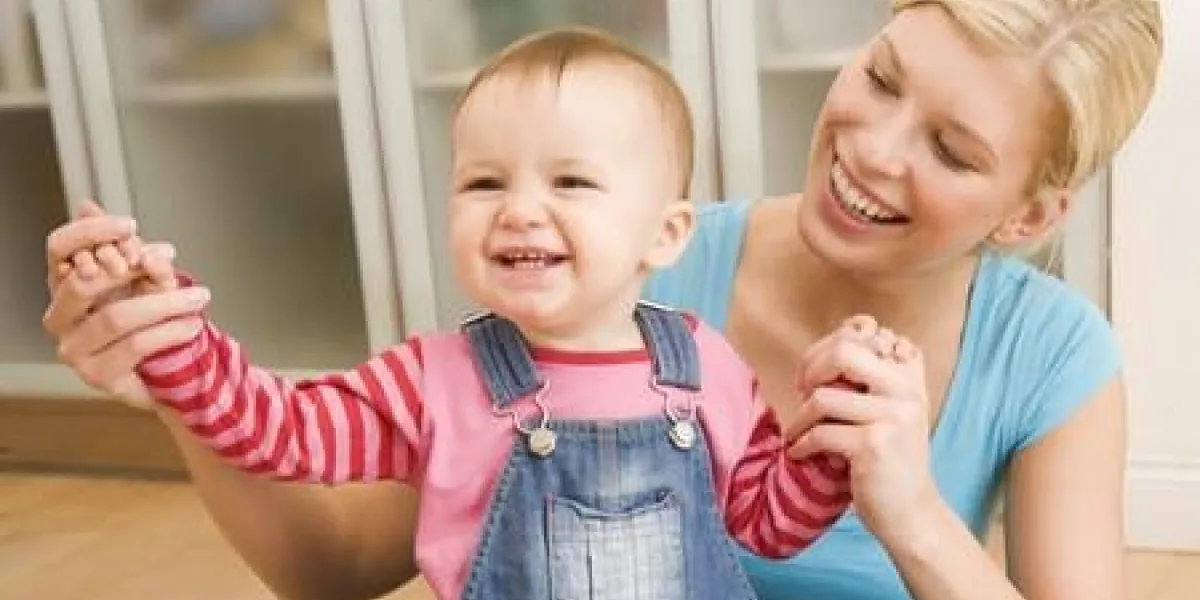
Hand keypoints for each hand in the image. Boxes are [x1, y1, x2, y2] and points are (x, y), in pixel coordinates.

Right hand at [44, 201, 209, 407]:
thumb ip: (127, 247)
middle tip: (169, 264)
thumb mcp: (146, 276)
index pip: (58, 248)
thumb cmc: (150, 319)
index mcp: (65, 284)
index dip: (90, 232)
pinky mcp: (98, 376)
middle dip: (131, 269)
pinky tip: (192, 324)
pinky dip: (169, 331)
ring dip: (163, 303)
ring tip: (197, 298)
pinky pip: (135, 346)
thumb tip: (89, 207)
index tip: (130, 226)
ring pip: (115, 317)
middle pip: (82, 282)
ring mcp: (75, 350)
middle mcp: (61, 317)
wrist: (169, 370)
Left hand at [786, 315, 940, 546]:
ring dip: (798, 419)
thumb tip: (846, 328)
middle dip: (810, 370)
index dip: (826, 347)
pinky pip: (820, 434)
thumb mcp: (891, 407)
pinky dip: (801, 445)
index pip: (864, 332)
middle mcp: (906, 389)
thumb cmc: (891, 458)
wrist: (911, 512)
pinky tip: (798, 454)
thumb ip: (875, 371)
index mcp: (909, 373)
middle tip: (800, 393)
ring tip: (795, 433)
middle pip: (844, 351)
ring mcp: (893, 417)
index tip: (812, 375)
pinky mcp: (874, 446)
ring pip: (823, 398)